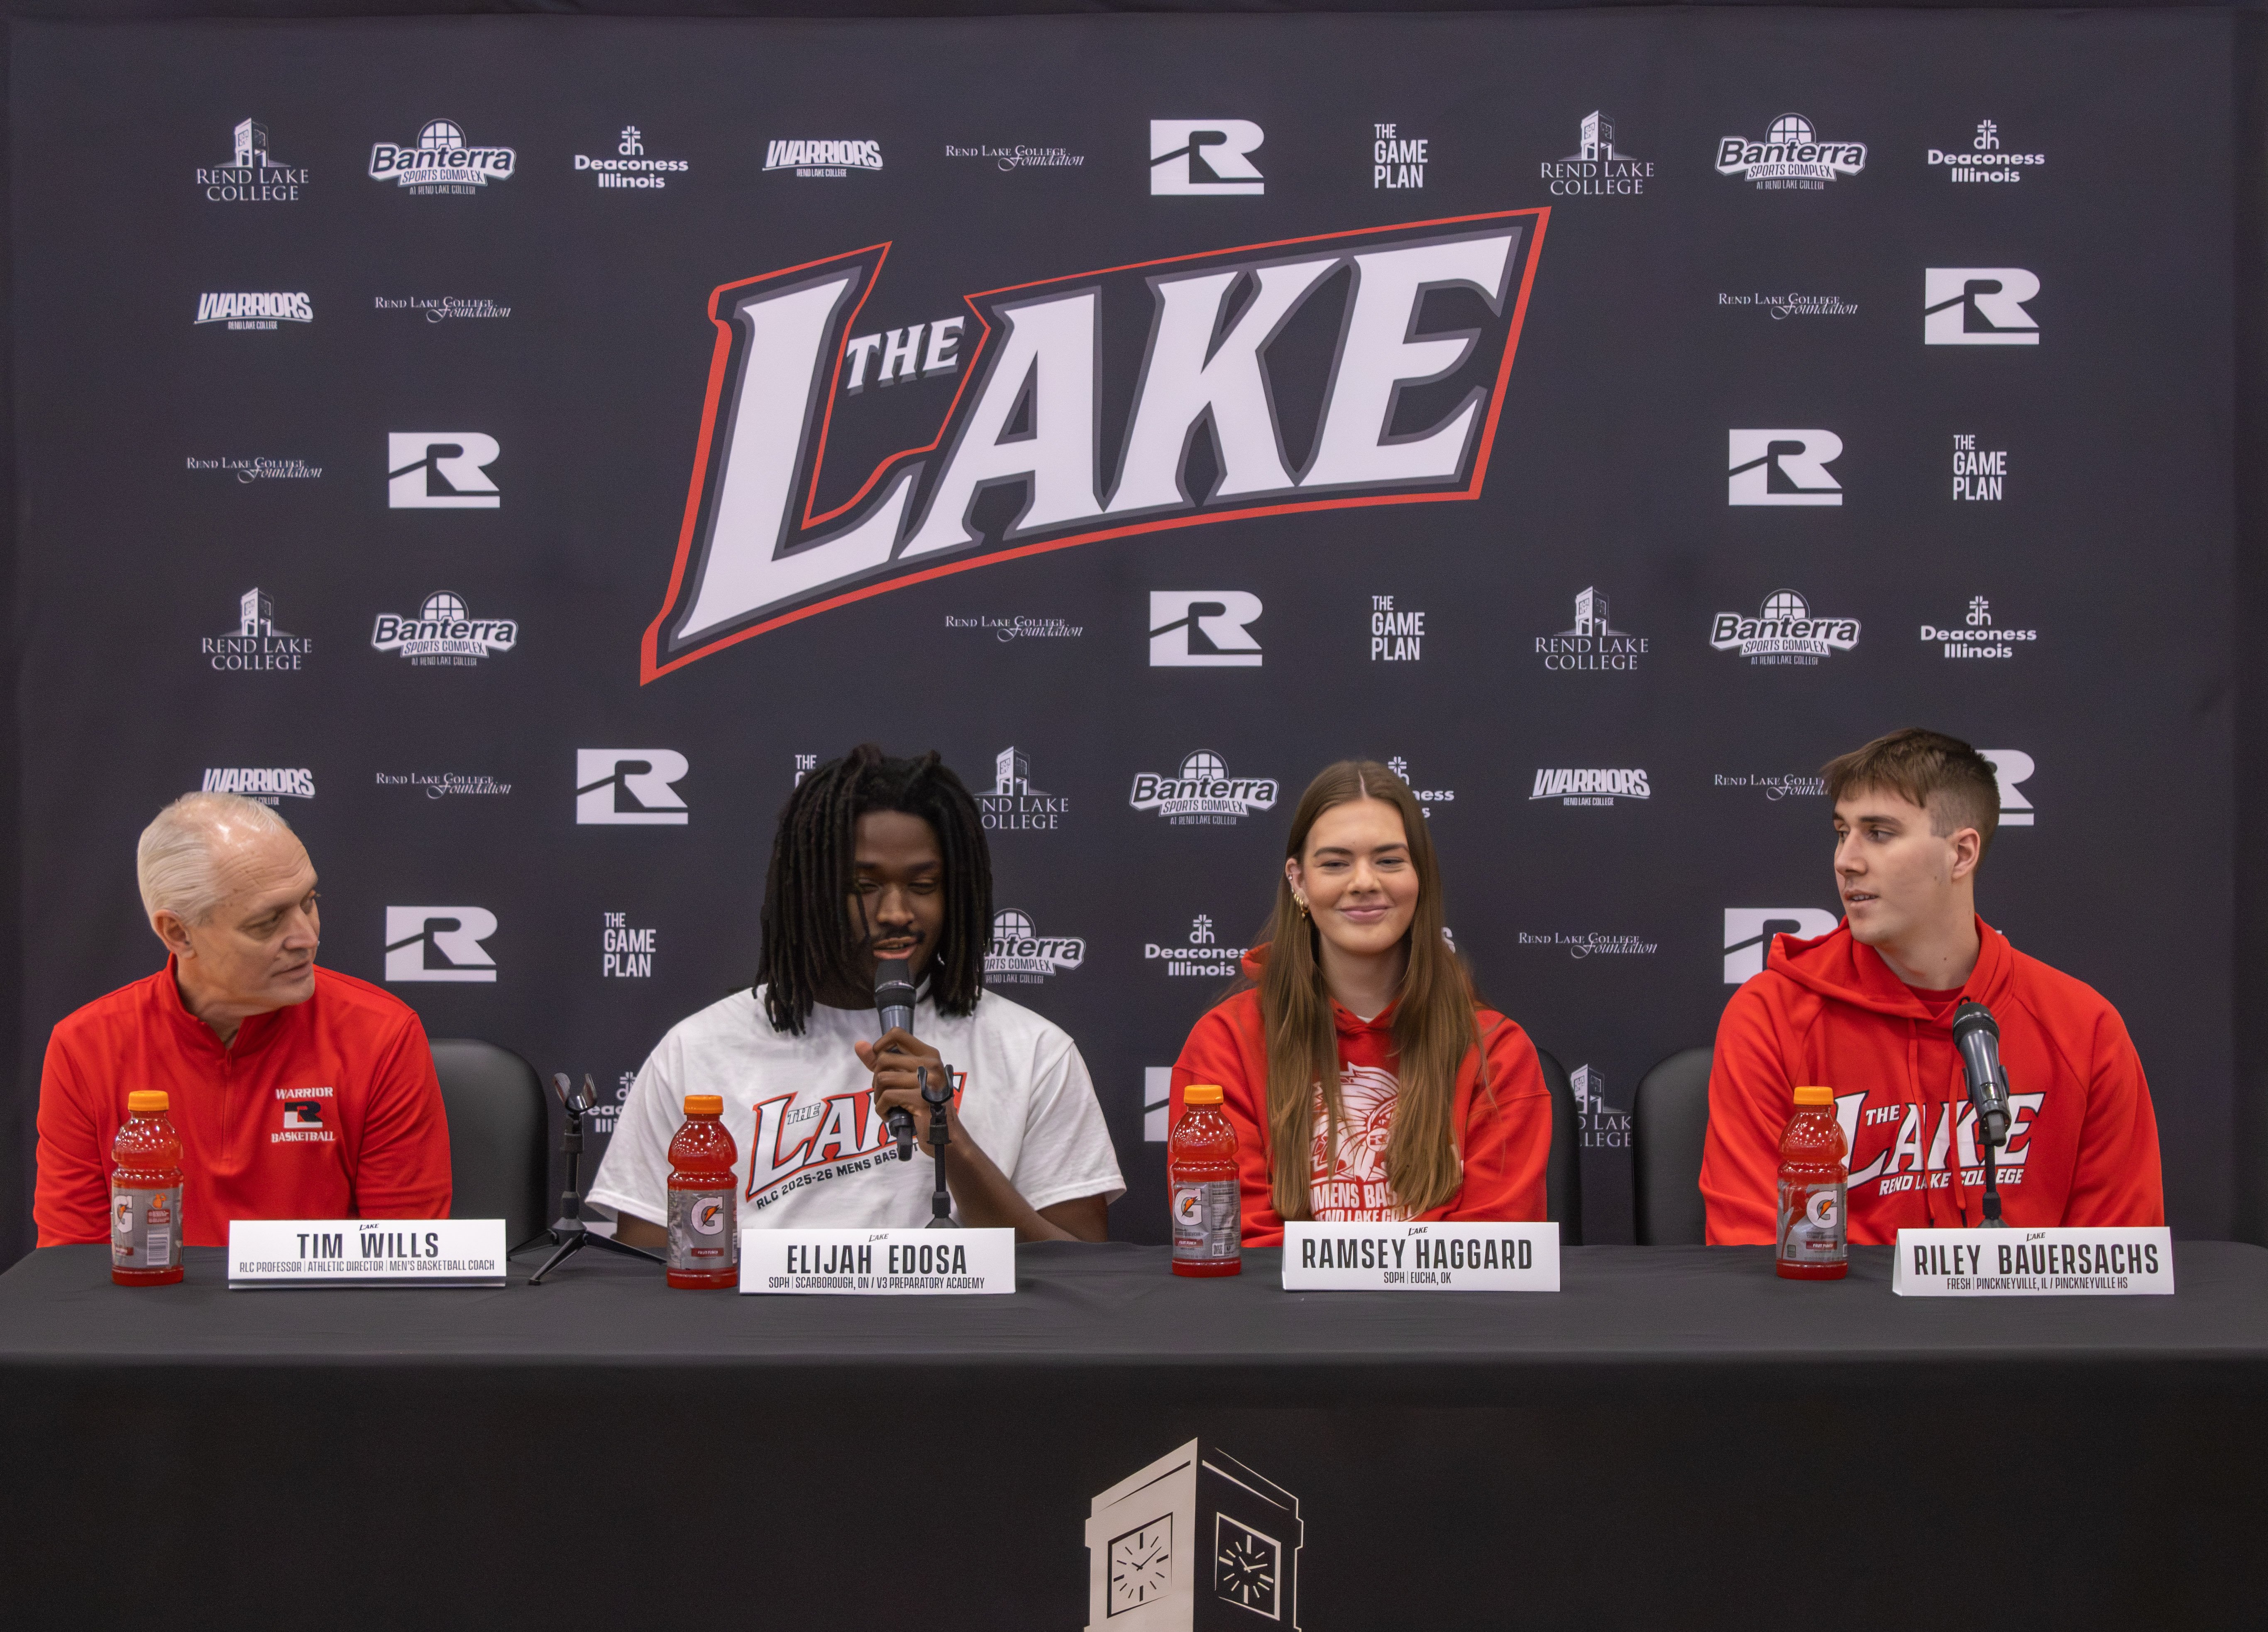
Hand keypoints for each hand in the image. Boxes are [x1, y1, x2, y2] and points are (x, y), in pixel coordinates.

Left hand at [854, 1027, 954, 1152]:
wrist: (946, 1135)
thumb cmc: (925, 1105)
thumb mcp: (906, 1080)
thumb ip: (882, 1061)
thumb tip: (859, 1044)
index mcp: (929, 1055)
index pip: (898, 1034)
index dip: (880, 1045)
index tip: (880, 1063)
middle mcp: (931, 1064)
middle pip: (884, 1060)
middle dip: (877, 1080)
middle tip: (886, 1093)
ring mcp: (928, 1081)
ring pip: (883, 1079)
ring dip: (879, 1097)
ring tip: (888, 1106)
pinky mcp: (920, 1099)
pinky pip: (887, 1098)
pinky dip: (882, 1109)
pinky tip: (890, 1116)